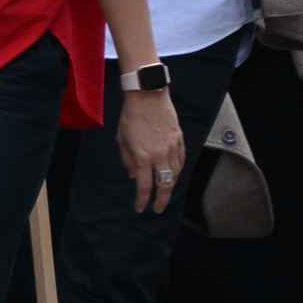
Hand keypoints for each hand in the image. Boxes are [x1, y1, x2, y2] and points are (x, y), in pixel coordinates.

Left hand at [116, 89, 185, 216]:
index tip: (140, 207)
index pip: (144, 186)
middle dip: (162, 200)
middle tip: (158, 208)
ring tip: (165, 191)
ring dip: (170, 185)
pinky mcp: (179, 139)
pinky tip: (173, 173)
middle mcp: (159, 155)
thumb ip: (127, 160)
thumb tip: (132, 175)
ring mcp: (172, 147)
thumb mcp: (122, 139)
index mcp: (143, 156)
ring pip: (175, 174)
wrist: (147, 95)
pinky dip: (177, 169)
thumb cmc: (131, 115)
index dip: (142, 200)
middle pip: (165, 185)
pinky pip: (181, 160)